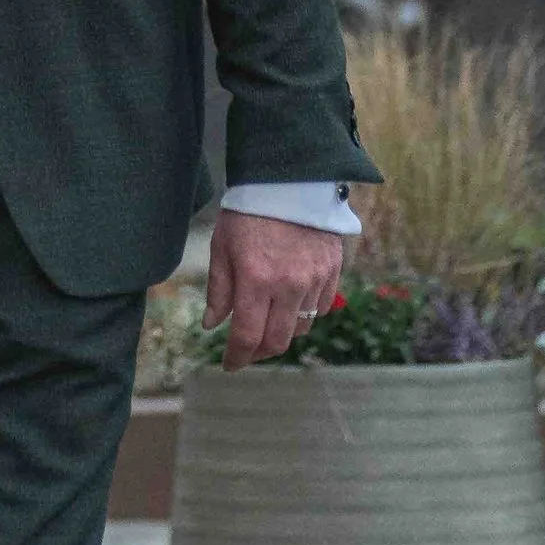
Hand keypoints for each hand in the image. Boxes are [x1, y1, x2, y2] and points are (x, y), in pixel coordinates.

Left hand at [204, 209, 344, 372]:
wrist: (290, 179)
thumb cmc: (249, 212)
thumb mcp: (222, 247)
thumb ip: (218, 290)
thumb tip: (212, 325)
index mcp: (256, 280)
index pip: (247, 336)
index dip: (236, 357)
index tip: (229, 365)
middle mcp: (289, 285)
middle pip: (277, 341)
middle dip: (259, 352)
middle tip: (246, 351)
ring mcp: (315, 279)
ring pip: (300, 327)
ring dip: (281, 333)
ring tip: (266, 323)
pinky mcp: (332, 271)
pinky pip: (321, 308)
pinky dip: (304, 314)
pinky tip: (289, 304)